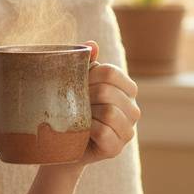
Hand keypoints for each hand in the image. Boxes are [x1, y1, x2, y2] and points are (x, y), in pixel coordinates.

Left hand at [76, 40, 140, 165]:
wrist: (60, 143)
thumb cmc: (71, 108)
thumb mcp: (77, 82)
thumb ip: (86, 62)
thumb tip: (92, 44)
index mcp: (126, 89)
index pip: (111, 72)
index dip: (89, 75)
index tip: (77, 83)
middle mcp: (133, 109)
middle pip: (107, 91)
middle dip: (84, 95)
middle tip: (72, 102)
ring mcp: (128, 130)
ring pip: (109, 112)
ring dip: (86, 113)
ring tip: (76, 117)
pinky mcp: (116, 148)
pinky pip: (103, 132)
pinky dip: (88, 129)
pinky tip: (80, 130)